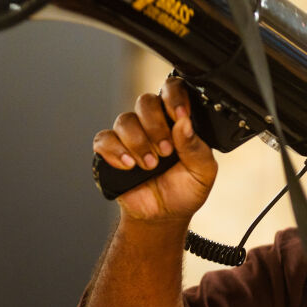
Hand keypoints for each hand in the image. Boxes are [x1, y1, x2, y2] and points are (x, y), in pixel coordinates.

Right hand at [92, 77, 216, 222]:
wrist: (164, 216)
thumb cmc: (185, 190)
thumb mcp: (203, 172)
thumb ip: (196, 148)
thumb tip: (184, 123)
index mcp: (177, 121)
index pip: (172, 90)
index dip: (173, 97)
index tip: (180, 115)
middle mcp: (152, 123)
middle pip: (145, 102)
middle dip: (156, 126)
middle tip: (166, 151)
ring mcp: (130, 136)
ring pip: (125, 120)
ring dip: (138, 142)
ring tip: (150, 165)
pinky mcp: (111, 151)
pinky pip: (104, 139)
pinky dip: (115, 151)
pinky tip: (129, 165)